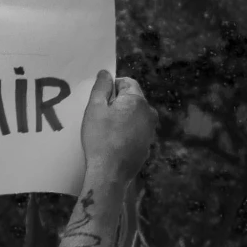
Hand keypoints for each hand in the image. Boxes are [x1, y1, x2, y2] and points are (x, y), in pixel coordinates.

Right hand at [78, 69, 155, 185]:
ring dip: (122, 119)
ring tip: (106, 132)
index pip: (127, 82)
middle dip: (117, 104)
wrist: (110, 174)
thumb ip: (101, 87)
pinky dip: (126, 133)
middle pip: (132, 99)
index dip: (112, 88)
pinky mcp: (147, 146)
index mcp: (138, 101)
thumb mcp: (95, 109)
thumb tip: (106, 73)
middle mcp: (149, 113)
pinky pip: (136, 131)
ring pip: (134, 116)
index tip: (100, 101)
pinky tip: (114, 143)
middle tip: (101, 117)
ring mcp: (150, 131)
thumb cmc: (100, 139)